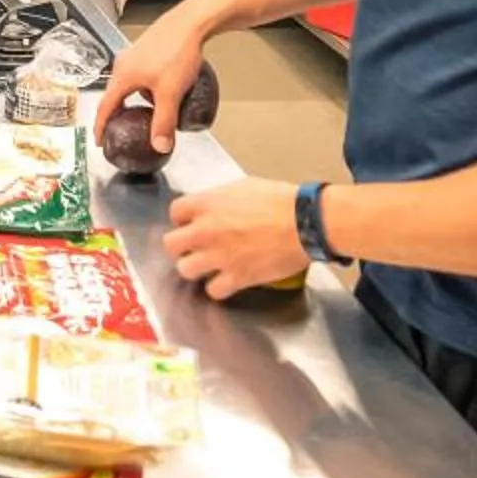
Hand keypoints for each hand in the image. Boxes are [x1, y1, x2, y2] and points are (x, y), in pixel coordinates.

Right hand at [93, 3, 211, 154]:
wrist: (191, 22)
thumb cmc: (177, 51)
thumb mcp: (170, 93)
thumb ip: (164, 122)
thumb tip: (159, 146)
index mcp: (123, 76)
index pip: (105, 107)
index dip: (101, 127)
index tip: (99, 141)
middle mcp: (124, 64)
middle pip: (114, 95)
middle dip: (115, 114)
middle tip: (119, 130)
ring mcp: (134, 56)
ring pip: (128, 84)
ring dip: (130, 100)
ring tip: (141, 113)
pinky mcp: (147, 50)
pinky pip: (138, 75)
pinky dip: (142, 88)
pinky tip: (159, 91)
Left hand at [164, 176, 304, 299]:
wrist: (305, 222)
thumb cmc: (282, 201)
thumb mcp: (243, 186)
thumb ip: (219, 199)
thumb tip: (213, 207)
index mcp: (207, 203)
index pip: (175, 212)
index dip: (183, 219)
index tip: (191, 223)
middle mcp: (206, 230)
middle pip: (171, 244)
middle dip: (180, 246)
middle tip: (192, 247)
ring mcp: (219, 256)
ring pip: (185, 270)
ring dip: (195, 268)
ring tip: (208, 265)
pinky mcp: (237, 277)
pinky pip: (213, 291)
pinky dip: (218, 288)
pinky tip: (227, 280)